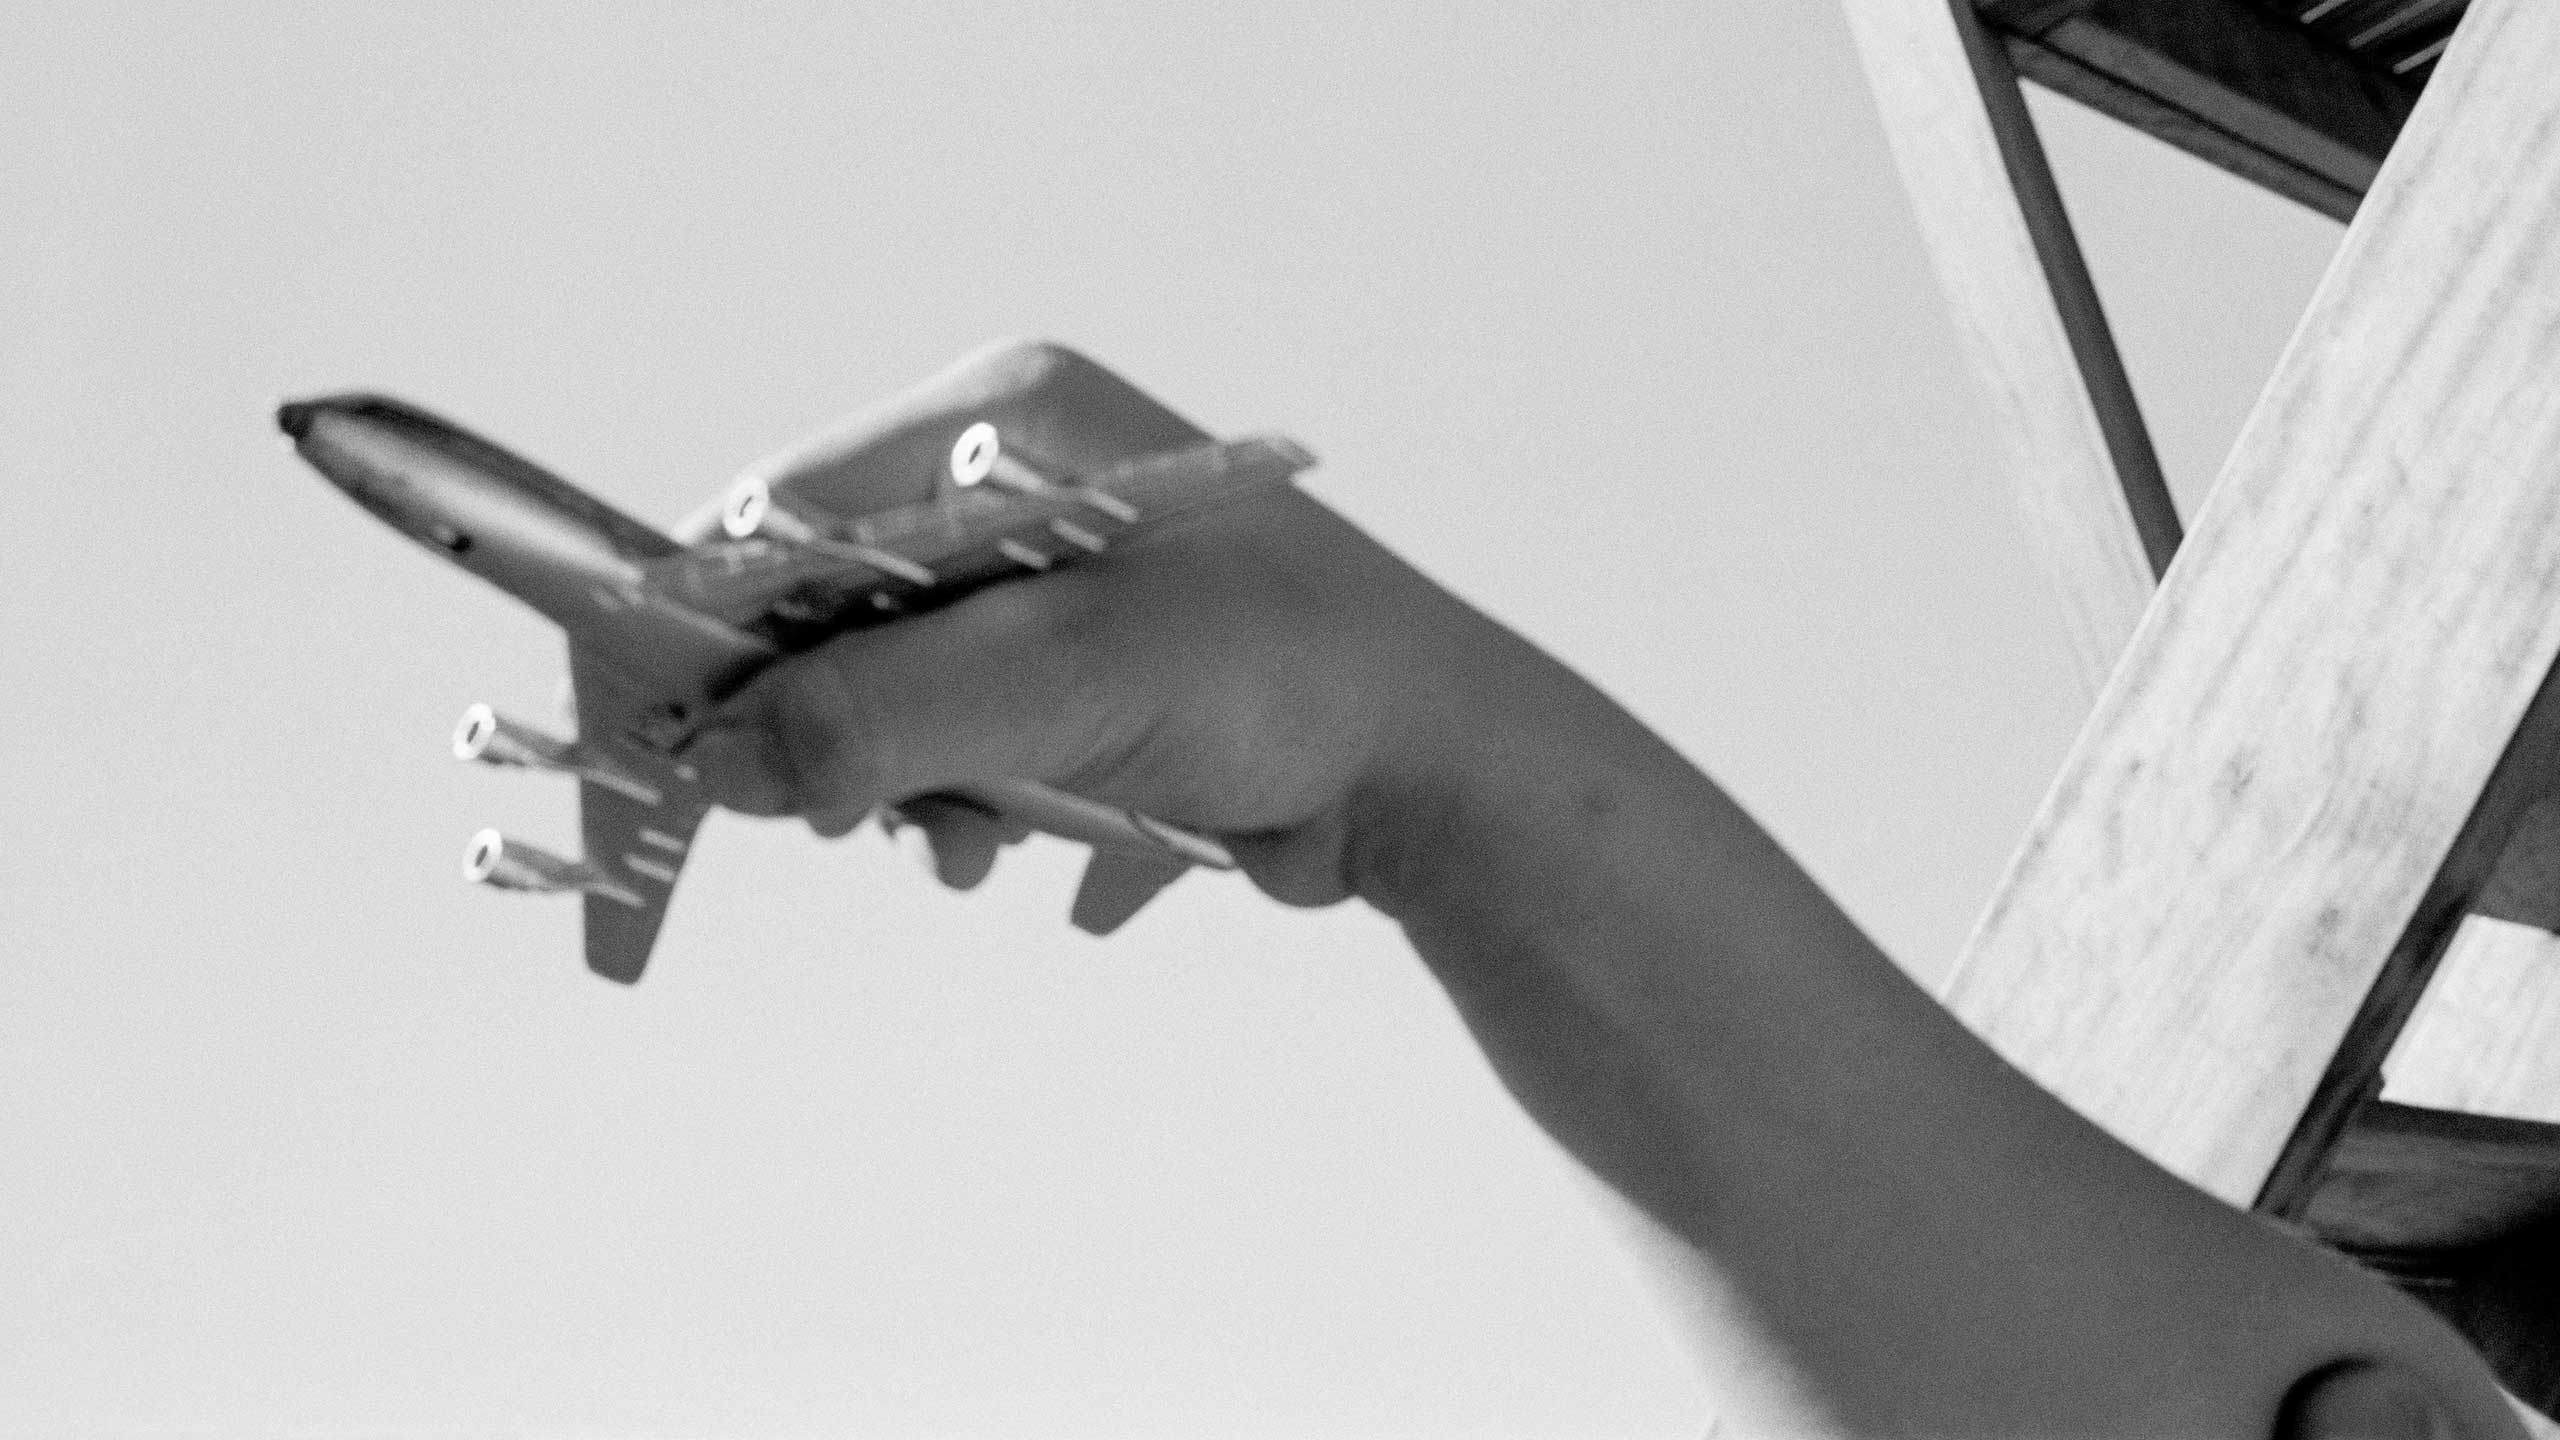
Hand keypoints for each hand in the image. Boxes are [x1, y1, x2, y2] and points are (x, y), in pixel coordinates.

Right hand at [684, 339, 1524, 912]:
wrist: (1443, 771)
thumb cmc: (1280, 681)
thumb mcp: (1062, 689)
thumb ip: (880, 717)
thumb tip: (721, 762)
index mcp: (1009, 426)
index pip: (793, 509)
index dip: (709, 629)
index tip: (656, 741)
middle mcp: (1025, 481)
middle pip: (837, 608)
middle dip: (835, 728)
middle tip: (834, 823)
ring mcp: (1061, 575)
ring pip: (904, 688)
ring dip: (924, 786)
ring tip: (976, 851)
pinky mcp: (1094, 668)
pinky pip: (979, 736)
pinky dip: (993, 807)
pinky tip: (1058, 859)